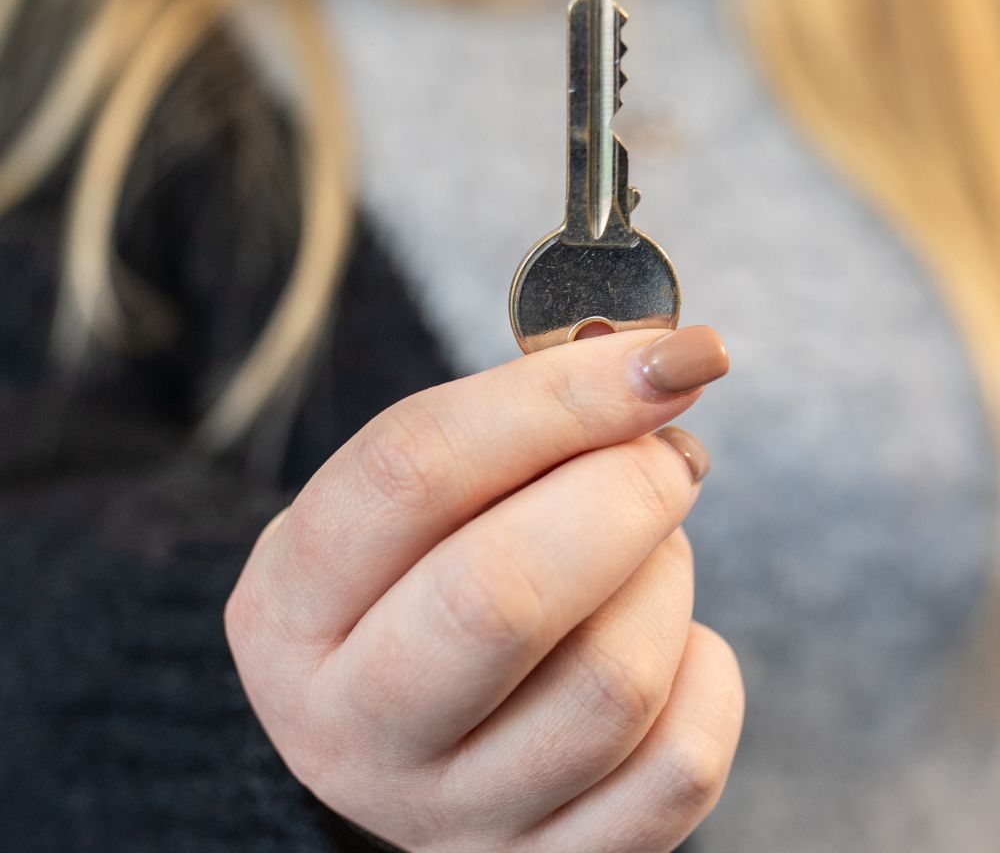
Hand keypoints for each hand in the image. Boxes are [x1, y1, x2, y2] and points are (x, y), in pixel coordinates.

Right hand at [225, 326, 743, 851]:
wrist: (403, 721)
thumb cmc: (420, 572)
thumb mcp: (414, 500)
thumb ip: (512, 428)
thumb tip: (655, 364)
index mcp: (291, 604)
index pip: (415, 470)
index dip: (556, 397)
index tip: (663, 354)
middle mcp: (352, 727)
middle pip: (502, 594)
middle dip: (624, 491)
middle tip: (669, 451)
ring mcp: (449, 815)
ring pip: (612, 680)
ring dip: (667, 576)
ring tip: (647, 548)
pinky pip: (681, 767)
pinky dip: (705, 673)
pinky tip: (668, 641)